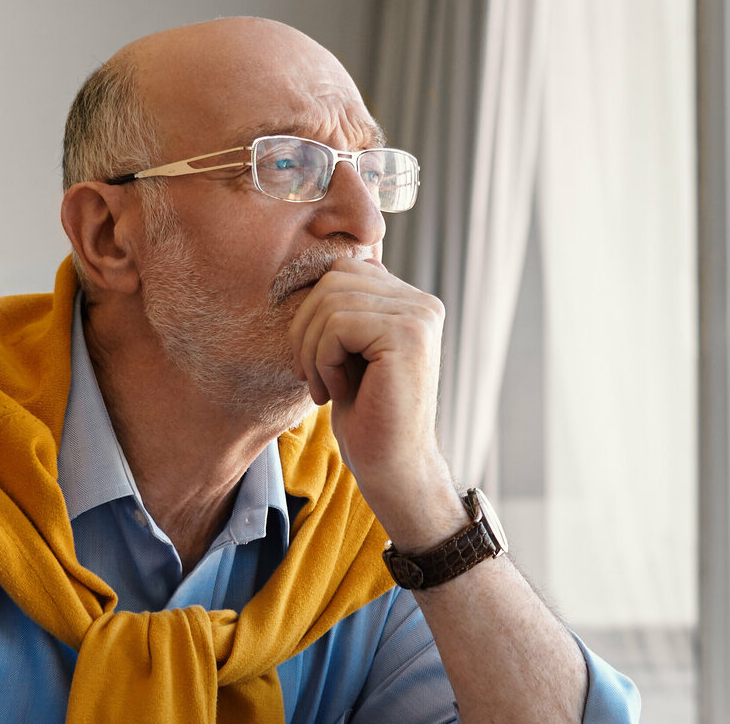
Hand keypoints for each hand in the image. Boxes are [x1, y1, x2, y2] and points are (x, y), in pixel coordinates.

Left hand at [287, 257, 464, 549]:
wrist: (391, 466)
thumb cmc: (367, 415)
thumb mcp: (351, 351)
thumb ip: (348, 307)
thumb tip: (337, 262)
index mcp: (412, 302)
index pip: (344, 270)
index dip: (314, 312)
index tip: (316, 359)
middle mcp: (423, 303)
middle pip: (334, 278)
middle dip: (306, 328)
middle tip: (310, 375)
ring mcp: (419, 316)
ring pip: (331, 301)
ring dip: (311, 349)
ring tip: (323, 386)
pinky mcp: (408, 335)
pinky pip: (337, 324)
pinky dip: (322, 360)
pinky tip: (336, 391)